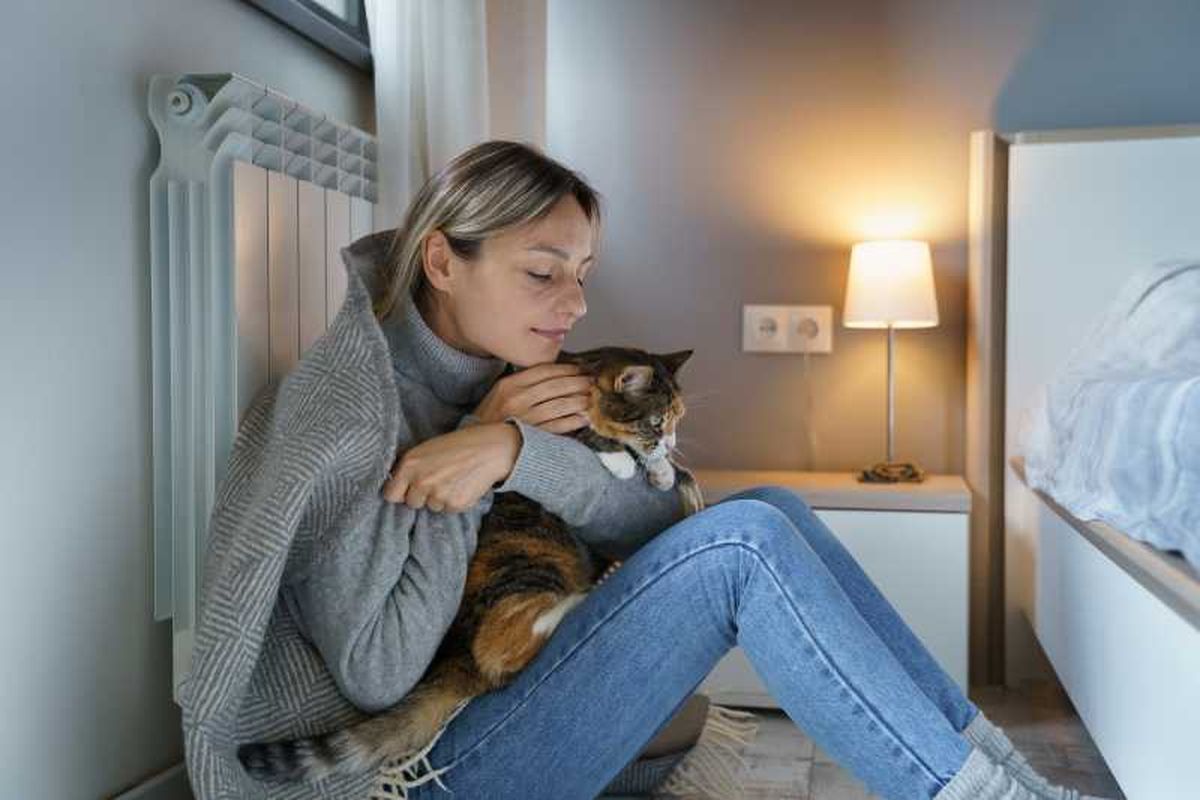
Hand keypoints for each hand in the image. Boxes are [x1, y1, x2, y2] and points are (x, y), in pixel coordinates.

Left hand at [383, 422, 519, 511]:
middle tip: (438, 479)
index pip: (390, 495)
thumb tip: (395, 485)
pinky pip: (447, 510)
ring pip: (431, 507)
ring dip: (439, 498)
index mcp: (409, 464)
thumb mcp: (426, 449)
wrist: (489, 449)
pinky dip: (454, 501)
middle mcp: (421, 481)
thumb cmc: (457, 446)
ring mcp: (437, 495)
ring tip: (453, 479)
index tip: (406, 490)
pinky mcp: (454, 504)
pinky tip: (462, 485)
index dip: (399, 492)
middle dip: (421, 495)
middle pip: (411, 503)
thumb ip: (409, 467)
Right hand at [471, 362, 593, 433]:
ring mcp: (526, 418)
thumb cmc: (489, 422)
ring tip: (591, 398)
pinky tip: (585, 417)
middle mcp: (518, 399)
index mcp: (509, 385)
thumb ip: (521, 384)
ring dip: (580, 400)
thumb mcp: (499, 395)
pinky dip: (575, 420)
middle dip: (578, 382)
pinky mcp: (534, 436)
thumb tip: (553, 377)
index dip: (566, 368)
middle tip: (592, 382)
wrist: (478, 449)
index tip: (580, 368)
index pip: (544, 370)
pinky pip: (560, 425)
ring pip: (561, 404)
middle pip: (556, 385)